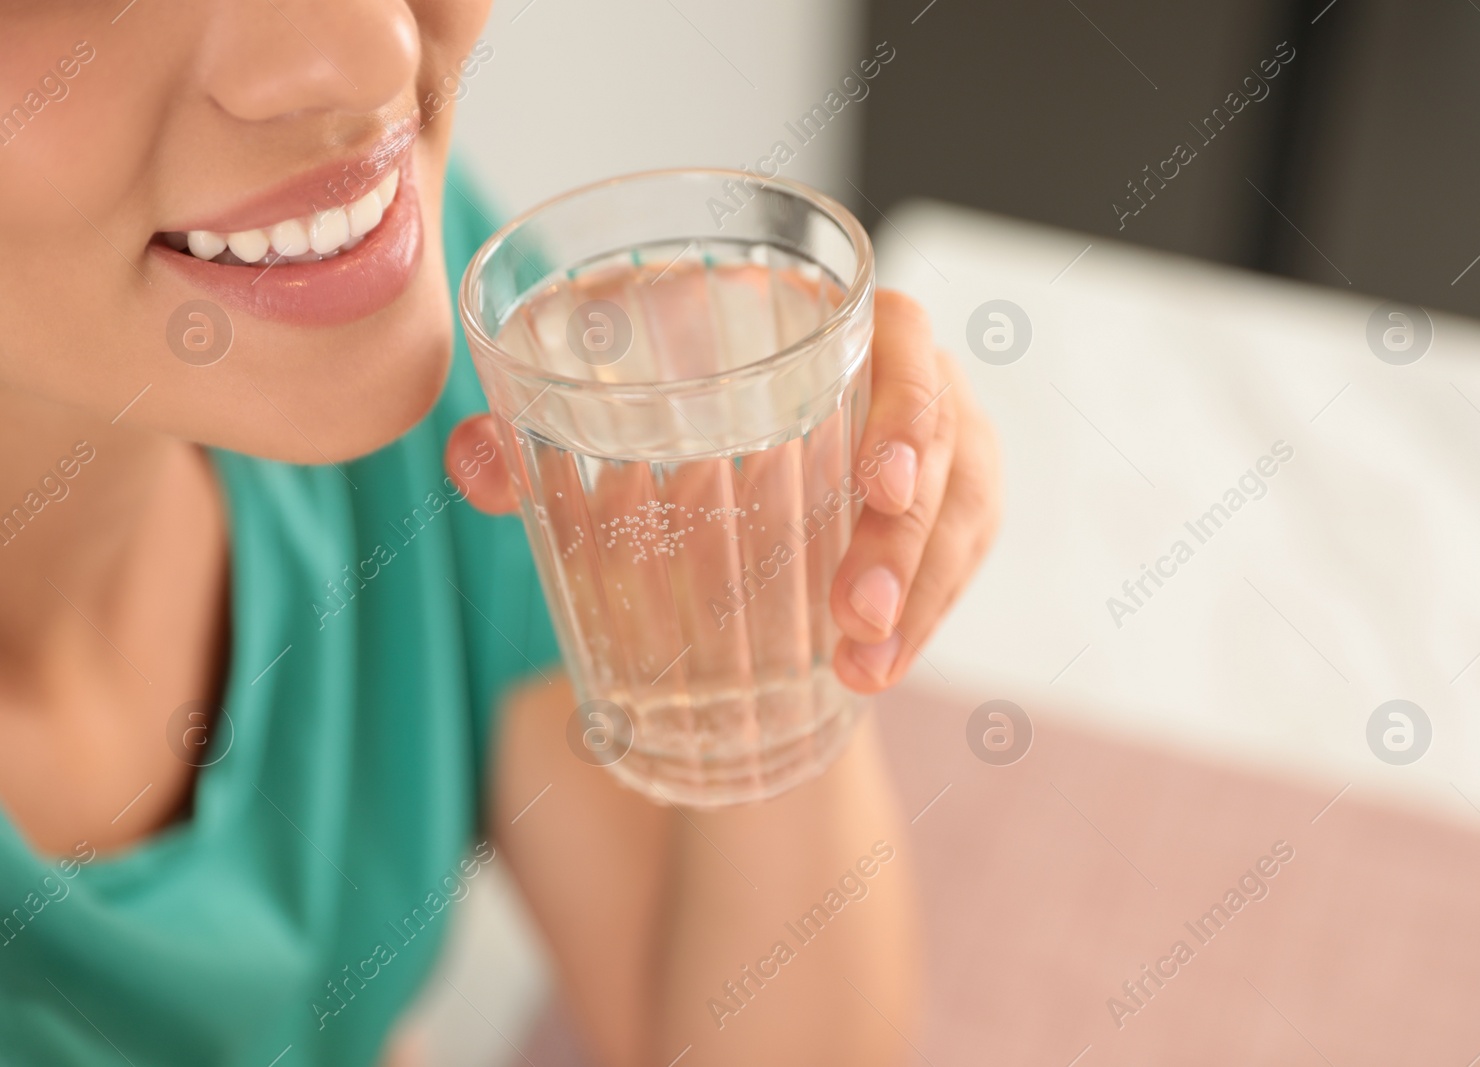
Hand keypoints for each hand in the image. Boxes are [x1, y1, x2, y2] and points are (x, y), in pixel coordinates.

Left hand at [444, 289, 1001, 695]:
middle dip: (908, 536)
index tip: (876, 486)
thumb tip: (472, 461)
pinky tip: (873, 670)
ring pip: (963, 513)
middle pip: (945, 440)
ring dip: (917, 594)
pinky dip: (920, 621)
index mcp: (831, 326)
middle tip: (850, 612)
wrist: (729, 483)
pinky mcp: (952, 513)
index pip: (904, 336)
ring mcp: (944, 447)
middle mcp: (905, 379)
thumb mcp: (606, 431)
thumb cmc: (670, 433)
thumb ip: (534, 442)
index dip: (906, 403)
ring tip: (860, 665)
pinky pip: (958, 565)